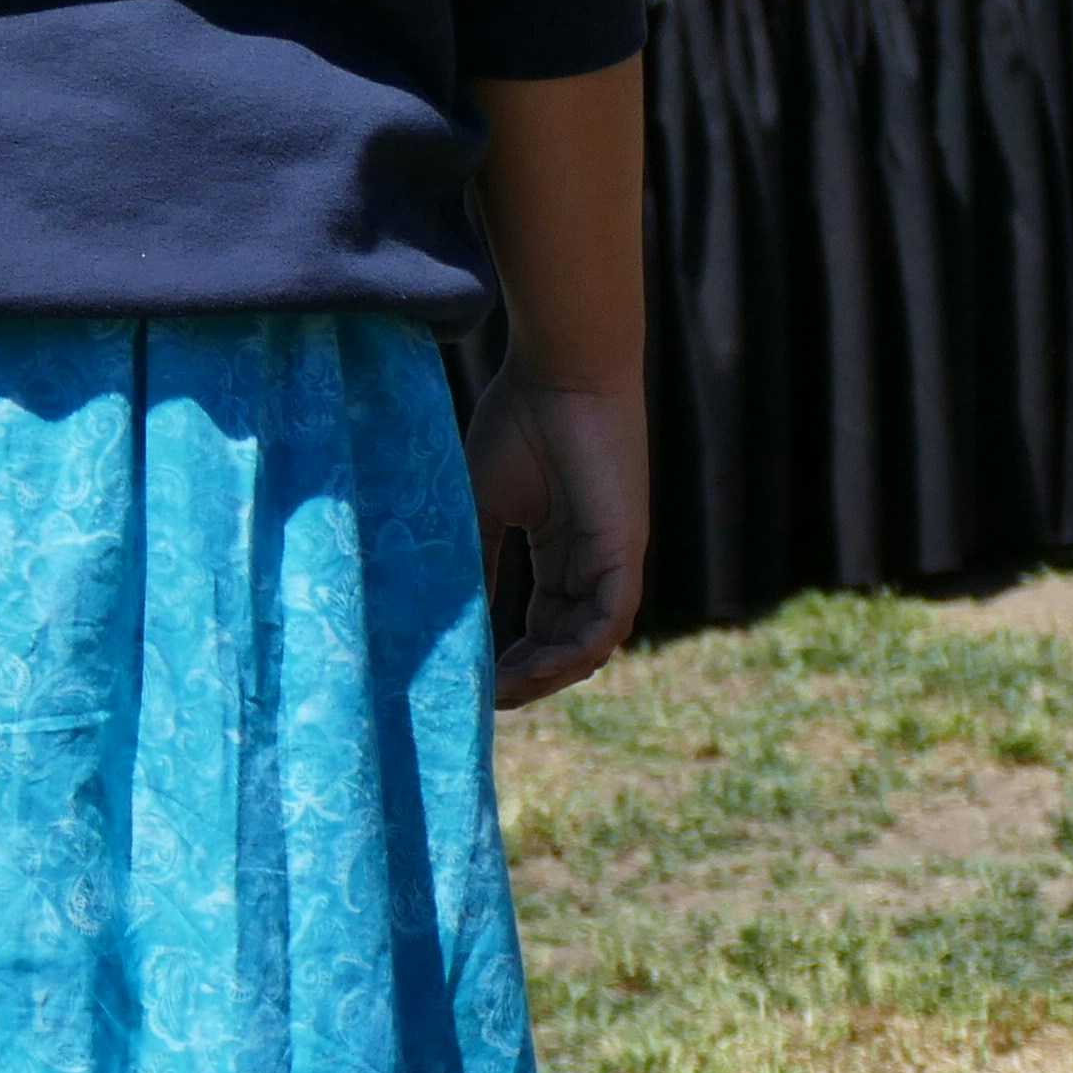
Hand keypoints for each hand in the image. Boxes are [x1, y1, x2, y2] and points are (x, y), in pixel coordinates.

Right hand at [465, 364, 649, 708]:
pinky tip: (537, 667)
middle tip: (483, 698)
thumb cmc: (520, 425)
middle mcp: (593, 562)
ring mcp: (613, 559)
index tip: (472, 680)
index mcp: (561, 551)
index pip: (542, 623)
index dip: (509, 658)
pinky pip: (610, 621)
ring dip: (549, 675)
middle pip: (565, 643)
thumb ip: (475, 562)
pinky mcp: (625, 550)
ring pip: (591, 643)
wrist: (562, 375)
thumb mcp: (482, 506)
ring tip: (504, 690)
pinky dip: (576, 652)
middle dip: (526, 677)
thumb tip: (448, 616)